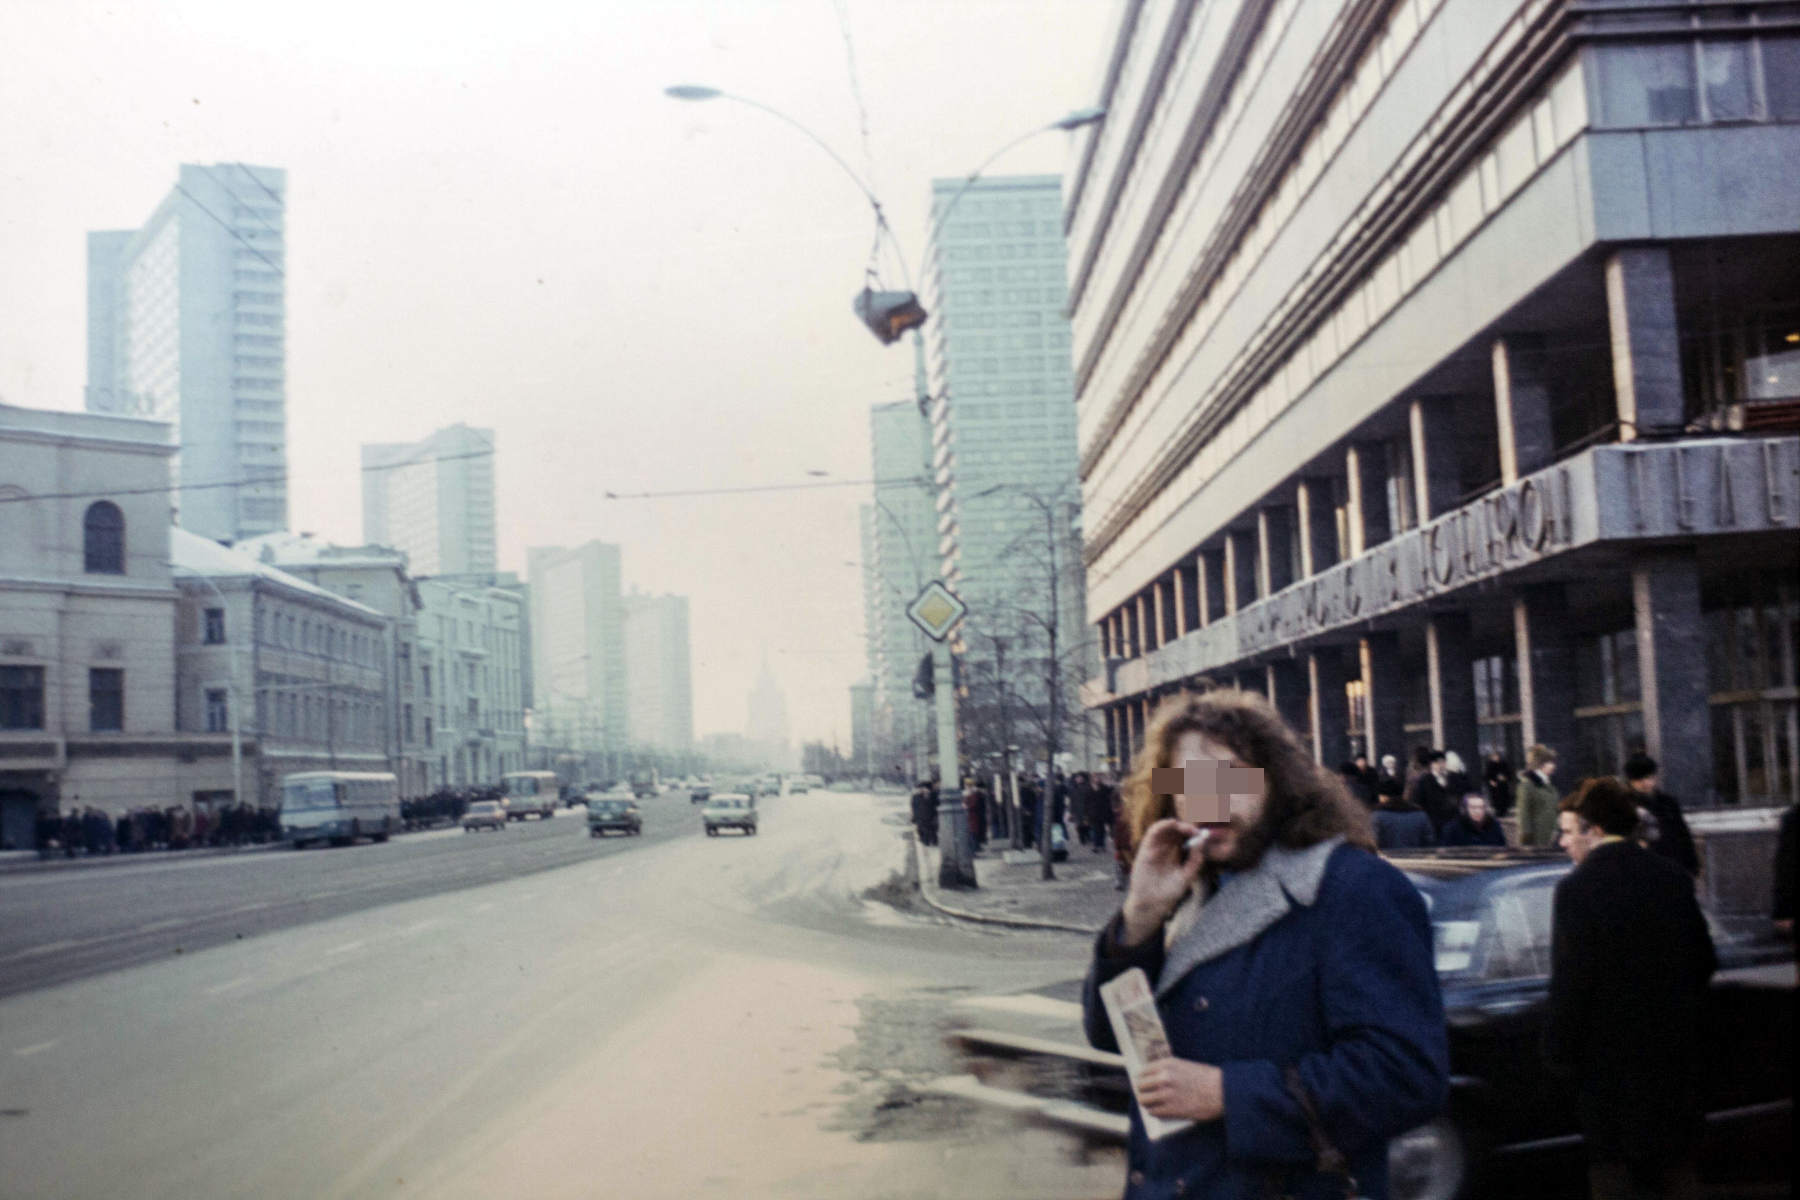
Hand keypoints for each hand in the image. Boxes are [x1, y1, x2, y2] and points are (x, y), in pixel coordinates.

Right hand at [1120, 818, 1204, 943]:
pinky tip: (1172, 824)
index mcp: (1180, 854)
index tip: (1205, 834)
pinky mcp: (1146, 846)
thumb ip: (1195, 862)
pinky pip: (1153, 831)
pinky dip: (1163, 824)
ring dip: (1177, 824)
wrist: (1151, 902)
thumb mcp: (1187, 877)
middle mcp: (1169, 848)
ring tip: (1188, 829)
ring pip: (1167, 827)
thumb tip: (1202, 842)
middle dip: (1189, 826)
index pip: (1189, 837)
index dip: (1197, 833)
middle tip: (1198, 829)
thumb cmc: (1170, 892)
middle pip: (1179, 830)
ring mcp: (1158, 846)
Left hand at [1135, 1057, 1223, 1121]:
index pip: (1143, 1071)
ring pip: (1144, 1100)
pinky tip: (1158, 1112)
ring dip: (1147, 1103)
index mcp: (1167, 1064)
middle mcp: (1164, 1078)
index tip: (1142, 1082)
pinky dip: (1154, 1113)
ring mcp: (1166, 1094)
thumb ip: (1168, 1071)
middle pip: (1141, 1086)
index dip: (1142, 1078)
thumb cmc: (1206, 1078)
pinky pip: (1154, 1112)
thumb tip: (1151, 1081)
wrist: (1223, 1091)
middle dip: (1143, 1091)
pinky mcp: (1172, 1109)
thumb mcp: (1185, 1066)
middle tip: (1145, 1094)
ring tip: (1150, 1104)